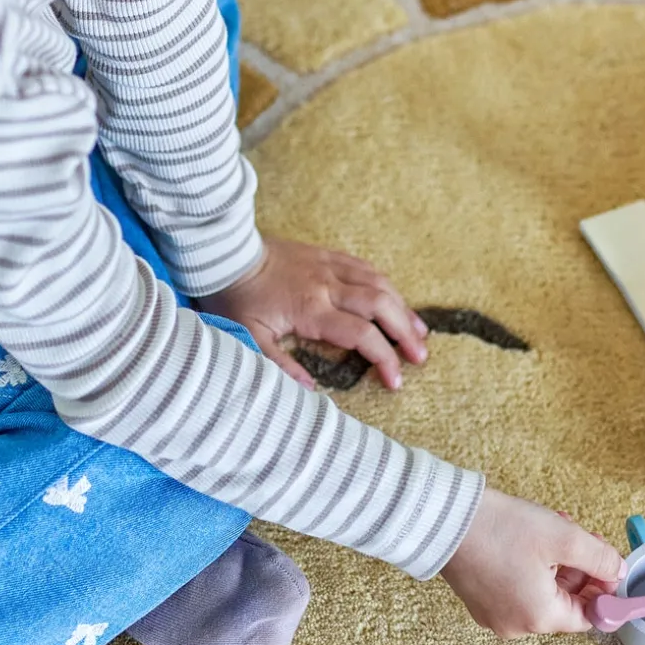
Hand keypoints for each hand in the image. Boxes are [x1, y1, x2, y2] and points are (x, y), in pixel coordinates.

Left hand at [199, 237, 427, 389]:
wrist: (224, 254)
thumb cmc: (235, 297)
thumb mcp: (249, 337)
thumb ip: (280, 365)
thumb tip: (311, 390)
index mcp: (311, 309)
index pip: (361, 334)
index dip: (383, 358)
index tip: (395, 381)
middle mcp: (327, 286)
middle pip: (381, 306)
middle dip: (405, 333)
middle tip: (421, 357)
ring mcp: (329, 267)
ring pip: (379, 283)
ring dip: (402, 308)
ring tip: (419, 331)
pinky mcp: (326, 255)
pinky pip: (364, 267)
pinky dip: (385, 285)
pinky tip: (394, 299)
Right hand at [441, 489, 625, 637]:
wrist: (442, 519)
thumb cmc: (501, 529)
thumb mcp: (563, 538)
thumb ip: (599, 558)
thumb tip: (617, 571)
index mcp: (539, 617)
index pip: (587, 616)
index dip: (603, 591)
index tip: (609, 565)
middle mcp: (516, 625)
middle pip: (564, 603)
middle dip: (581, 570)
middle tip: (587, 537)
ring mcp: (494, 614)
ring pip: (542, 593)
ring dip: (558, 564)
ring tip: (560, 528)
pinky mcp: (480, 599)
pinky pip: (518, 589)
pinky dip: (533, 568)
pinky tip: (535, 538)